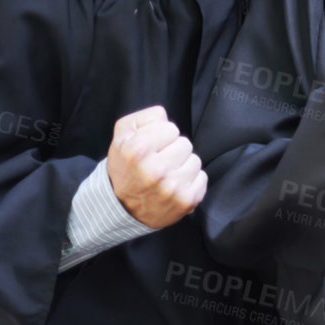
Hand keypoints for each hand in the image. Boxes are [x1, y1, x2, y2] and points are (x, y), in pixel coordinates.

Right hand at [105, 106, 206, 227]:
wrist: (121, 207)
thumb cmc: (125, 168)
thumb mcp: (122, 136)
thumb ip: (144, 118)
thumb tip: (165, 116)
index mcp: (137, 151)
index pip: (171, 128)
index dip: (161, 136)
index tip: (152, 148)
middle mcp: (155, 170)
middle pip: (185, 144)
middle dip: (173, 150)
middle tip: (158, 163)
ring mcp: (172, 188)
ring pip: (195, 160)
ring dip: (183, 166)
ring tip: (166, 175)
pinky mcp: (186, 201)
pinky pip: (202, 178)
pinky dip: (191, 181)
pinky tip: (174, 186)